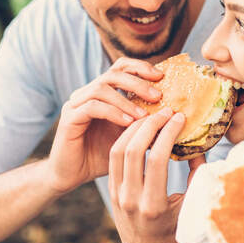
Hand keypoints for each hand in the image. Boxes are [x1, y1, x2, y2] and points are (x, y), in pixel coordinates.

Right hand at [46, 57, 163, 193]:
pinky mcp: (69, 118)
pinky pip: (92, 107)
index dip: (141, 67)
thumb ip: (145, 124)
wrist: (73, 175)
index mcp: (103, 93)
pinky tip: (128, 123)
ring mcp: (76, 104)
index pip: (121, 67)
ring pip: (102, 88)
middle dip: (138, 82)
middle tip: (158, 96)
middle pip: (113, 73)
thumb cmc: (103, 155)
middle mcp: (88, 93)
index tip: (162, 77)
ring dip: (126, 100)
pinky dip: (112, 112)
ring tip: (144, 115)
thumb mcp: (129, 136)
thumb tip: (174, 117)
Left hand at [108, 108, 204, 242]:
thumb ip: (197, 174)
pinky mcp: (112, 191)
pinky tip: (140, 128)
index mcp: (153, 205)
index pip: (156, 159)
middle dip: (150, 124)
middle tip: (165, 111)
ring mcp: (117, 196)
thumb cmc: (179, 227)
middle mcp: (130, 200)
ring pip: (117, 151)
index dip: (168, 134)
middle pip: (133, 150)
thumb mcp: (193, 204)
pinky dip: (125, 138)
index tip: (180, 118)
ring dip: (134, 128)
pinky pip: (113, 158)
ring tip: (152, 116)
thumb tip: (198, 143)